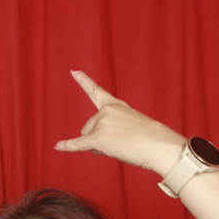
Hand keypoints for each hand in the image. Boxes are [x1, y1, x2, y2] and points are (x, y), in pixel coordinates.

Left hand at [54, 69, 183, 175]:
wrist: (162, 147)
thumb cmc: (153, 140)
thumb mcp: (133, 126)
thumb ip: (113, 129)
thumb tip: (94, 143)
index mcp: (116, 105)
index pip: (96, 91)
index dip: (83, 80)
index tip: (73, 69)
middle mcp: (106, 111)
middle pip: (89, 129)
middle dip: (101, 139)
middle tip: (123, 142)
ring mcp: (102, 124)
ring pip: (89, 141)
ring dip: (101, 148)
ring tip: (122, 147)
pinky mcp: (99, 139)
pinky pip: (79, 144)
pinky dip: (67, 146)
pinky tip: (56, 146)